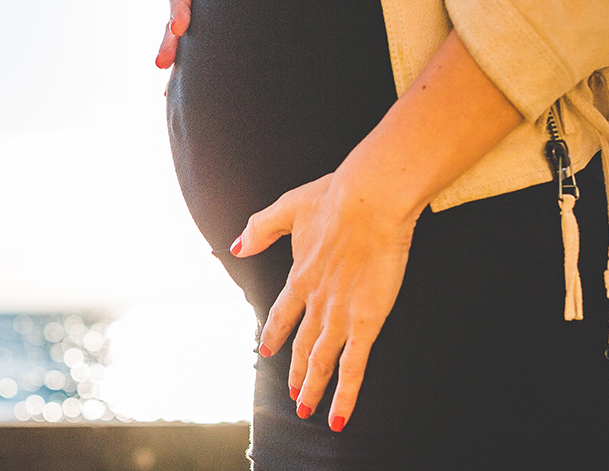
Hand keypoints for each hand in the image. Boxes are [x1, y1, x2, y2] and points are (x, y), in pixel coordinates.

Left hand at [230, 169, 421, 432]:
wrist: (370, 201)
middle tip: (292, 390)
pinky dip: (345, 394)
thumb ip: (261, 228)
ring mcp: (340, 314)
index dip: (276, 333)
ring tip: (306, 407)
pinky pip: (354, 366)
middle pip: (302, 344)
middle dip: (295, 369)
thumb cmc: (336, 197)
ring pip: (322, 362)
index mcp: (300, 275)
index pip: (283, 313)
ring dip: (312, 387)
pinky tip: (338, 415)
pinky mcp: (366, 321)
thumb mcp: (290, 207)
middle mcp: (316, 301)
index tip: (268, 350)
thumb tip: (236, 246)